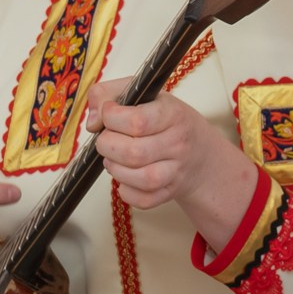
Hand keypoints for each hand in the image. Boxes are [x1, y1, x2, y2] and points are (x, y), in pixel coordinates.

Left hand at [83, 76, 261, 238]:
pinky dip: (127, 192)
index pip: (137, 121)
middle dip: (107, 146)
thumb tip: (93, 122)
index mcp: (172, 114)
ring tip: (113, 158)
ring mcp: (176, 171)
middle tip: (106, 139)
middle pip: (133, 153)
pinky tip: (124, 177)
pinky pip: (144, 200)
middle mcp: (178, 143)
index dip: (111, 118)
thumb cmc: (165, 120)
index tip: (108, 114)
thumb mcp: (142, 94)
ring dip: (115, 169)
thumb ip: (108, 93)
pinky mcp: (170, 192)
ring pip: (140, 179)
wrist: (199, 151)